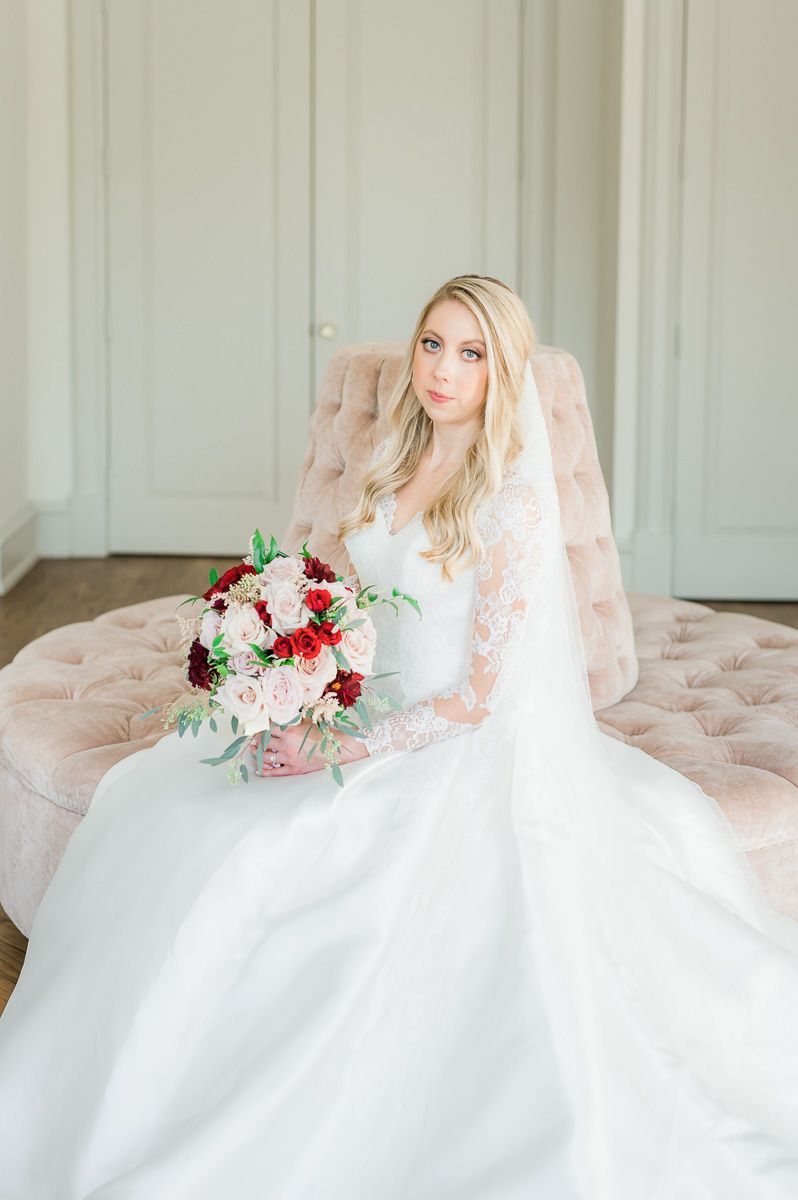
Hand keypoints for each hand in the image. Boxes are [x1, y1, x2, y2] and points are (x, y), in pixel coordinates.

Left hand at [248, 719, 368, 777]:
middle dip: (257, 740)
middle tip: (254, 738)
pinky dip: (265, 771)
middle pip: (263, 743)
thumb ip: (293, 719)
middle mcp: (286, 745)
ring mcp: (289, 759)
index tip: (257, 727)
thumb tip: (282, 715)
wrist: (337, 749)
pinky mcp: (293, 770)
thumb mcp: (307, 722)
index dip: (260, 728)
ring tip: (253, 750)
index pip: (267, 729)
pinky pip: (275, 772)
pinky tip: (259, 769)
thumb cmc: (324, 734)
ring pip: (265, 757)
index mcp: (289, 731)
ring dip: (257, 753)